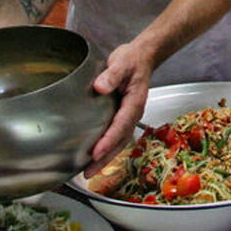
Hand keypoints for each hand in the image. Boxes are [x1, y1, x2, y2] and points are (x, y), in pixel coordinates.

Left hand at [84, 41, 153, 176]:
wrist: (142, 57)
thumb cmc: (132, 60)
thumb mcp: (122, 63)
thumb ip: (112, 75)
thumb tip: (99, 87)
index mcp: (135, 102)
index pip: (121, 125)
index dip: (109, 140)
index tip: (95, 152)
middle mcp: (133, 113)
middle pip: (121, 140)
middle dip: (105, 158)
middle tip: (89, 172)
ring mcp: (129, 116)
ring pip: (119, 142)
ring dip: (105, 157)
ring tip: (89, 171)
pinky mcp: (122, 116)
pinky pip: (116, 136)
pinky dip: (106, 148)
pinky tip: (94, 156)